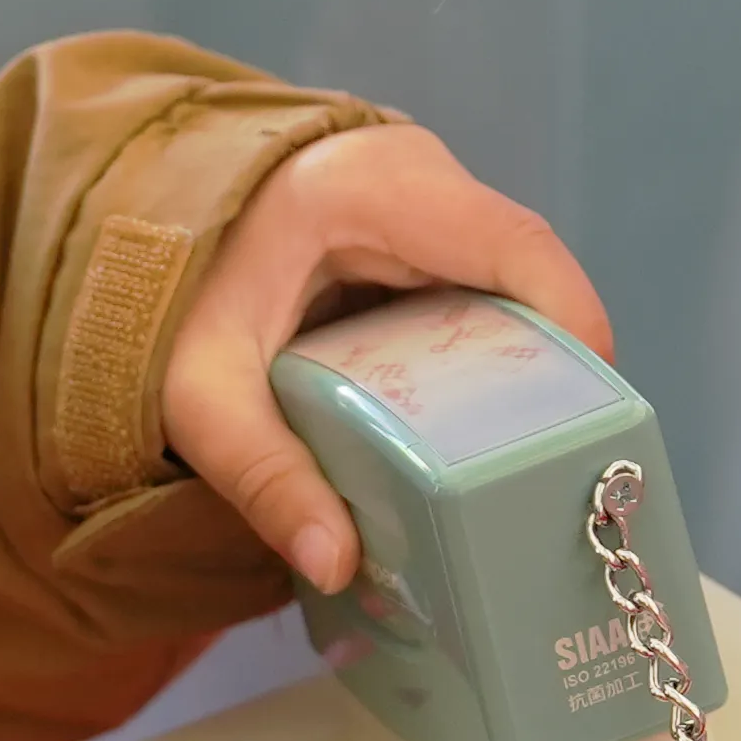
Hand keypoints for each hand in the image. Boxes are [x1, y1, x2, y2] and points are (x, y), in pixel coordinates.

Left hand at [157, 121, 612, 593]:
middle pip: (528, 272)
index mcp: (372, 187)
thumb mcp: (200, 391)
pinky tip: (483, 429)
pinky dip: (492, 354)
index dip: (573, 322)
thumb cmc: (172, 294)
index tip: (595, 410)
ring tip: (531, 459)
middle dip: (556, 367)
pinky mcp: (423, 228)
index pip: (513, 243)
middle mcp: (416, 173)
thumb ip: (261, 473)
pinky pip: (482, 288)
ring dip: (528, 365)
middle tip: (563, 465)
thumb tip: (336, 567)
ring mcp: (426, 194)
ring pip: (514, 282)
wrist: (145, 225)